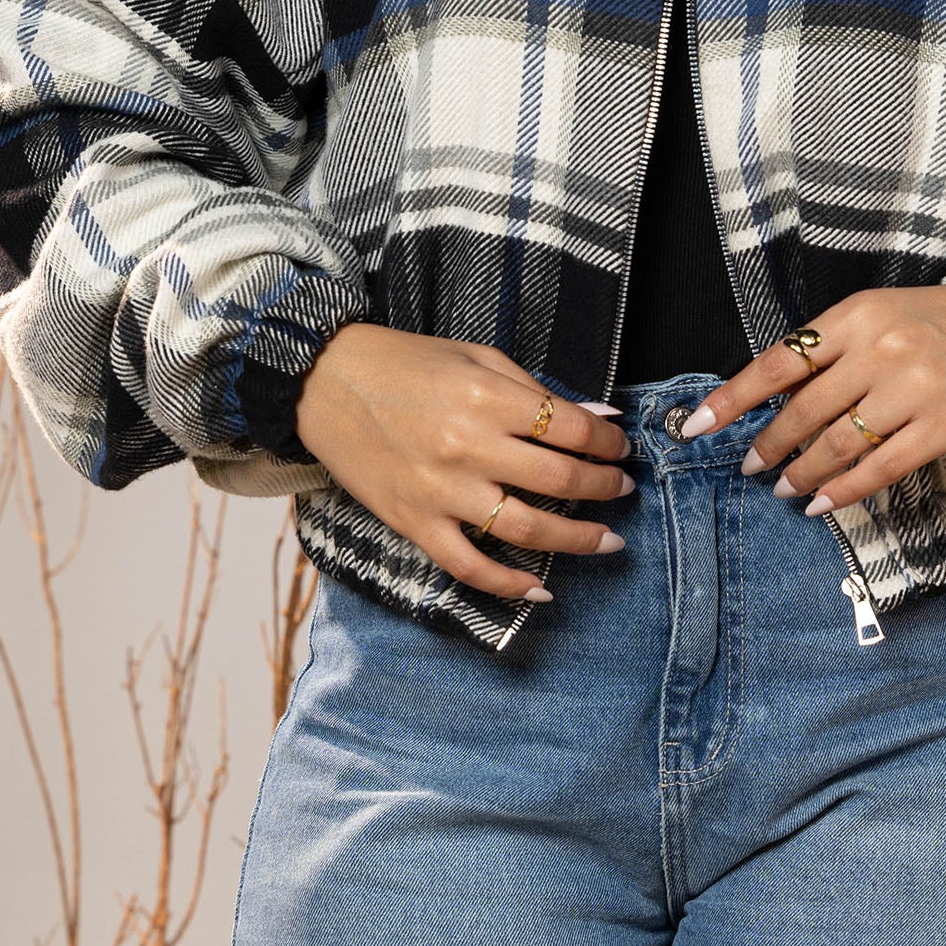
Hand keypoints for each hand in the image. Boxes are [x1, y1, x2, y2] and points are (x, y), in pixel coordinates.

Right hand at [295, 324, 634, 601]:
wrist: (323, 382)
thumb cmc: (405, 364)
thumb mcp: (476, 357)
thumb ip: (536, 391)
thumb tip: (599, 420)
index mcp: (486, 397)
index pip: (572, 429)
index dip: (608, 442)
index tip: (620, 448)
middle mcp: (467, 446)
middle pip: (560, 480)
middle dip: (604, 487)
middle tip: (623, 489)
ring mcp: (440, 490)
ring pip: (526, 529)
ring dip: (578, 539)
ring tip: (608, 539)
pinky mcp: (414, 522)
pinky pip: (469, 566)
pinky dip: (509, 584)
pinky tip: (541, 587)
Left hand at [682, 282, 945, 513]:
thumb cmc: (943, 323)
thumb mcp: (881, 316)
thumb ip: (833, 351)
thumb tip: (776, 400)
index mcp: (857, 316)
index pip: (779, 362)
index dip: (733, 398)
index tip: (698, 427)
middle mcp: (881, 350)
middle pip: (804, 410)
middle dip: (770, 445)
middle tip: (752, 465)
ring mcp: (913, 389)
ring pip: (838, 443)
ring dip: (802, 473)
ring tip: (785, 488)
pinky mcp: (944, 425)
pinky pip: (881, 467)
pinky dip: (844, 491)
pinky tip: (822, 503)